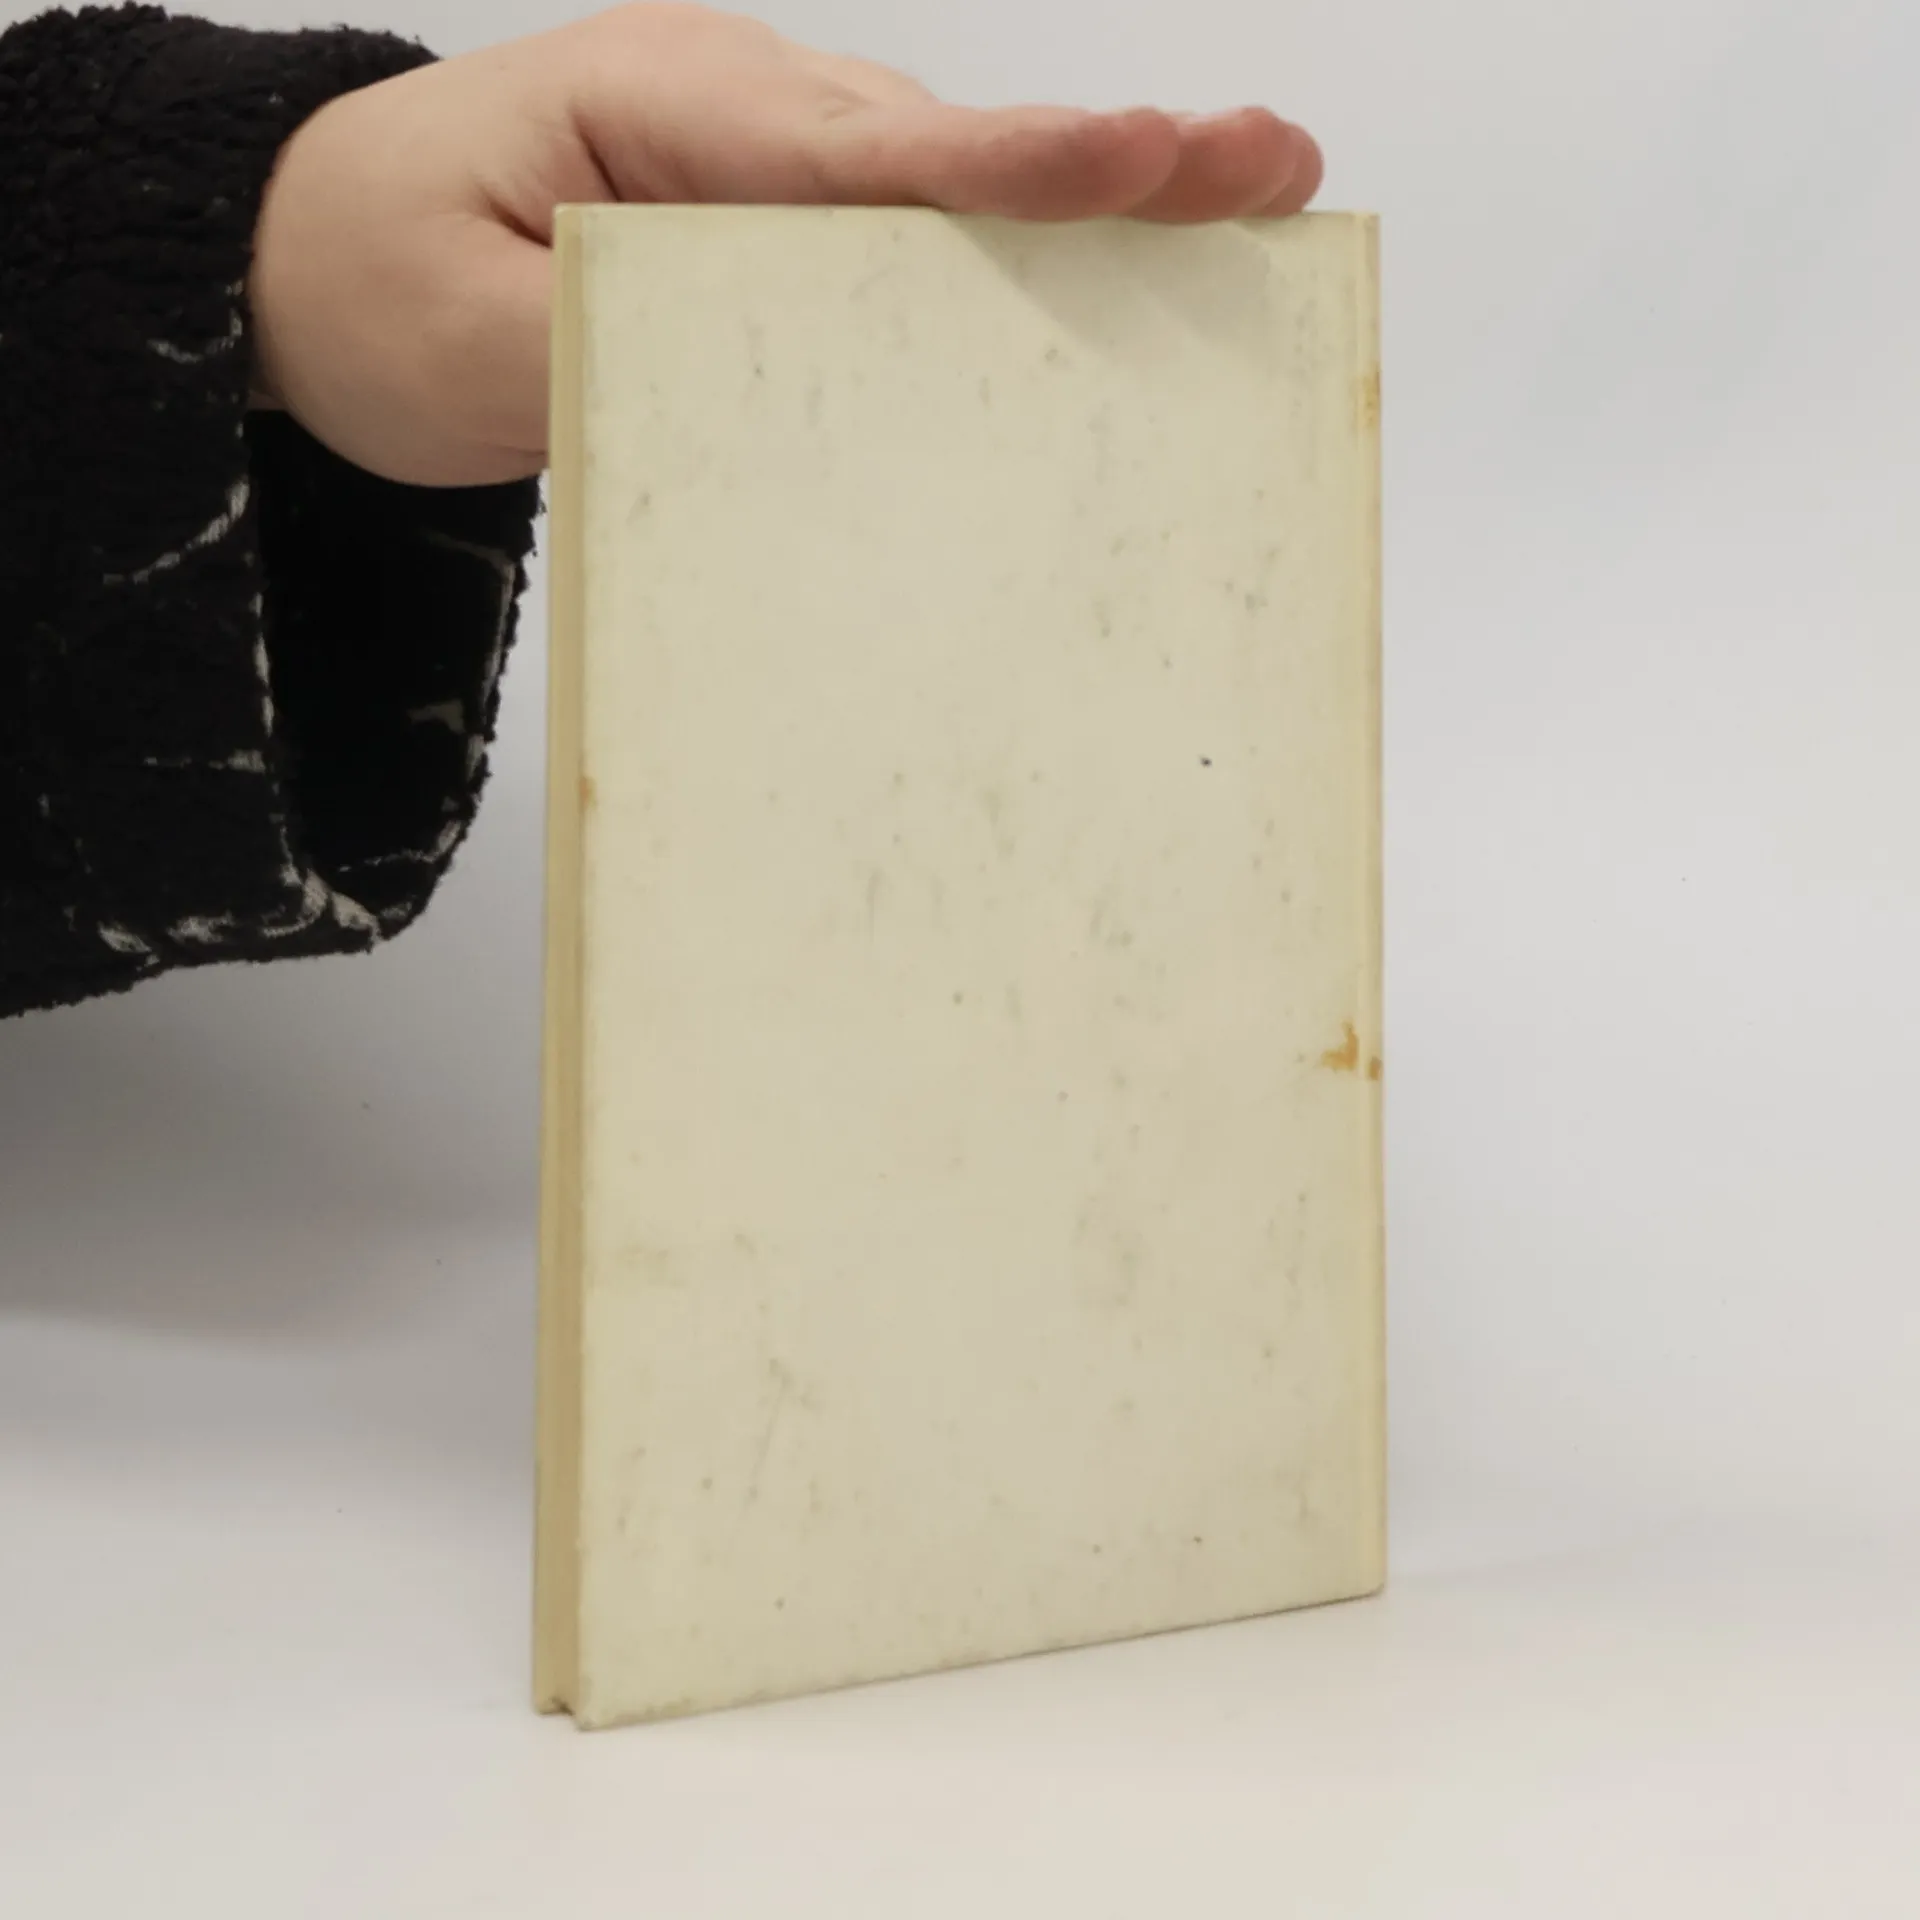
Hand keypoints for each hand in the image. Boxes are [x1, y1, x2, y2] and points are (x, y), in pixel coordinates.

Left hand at [249, 2, 1325, 488]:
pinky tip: (1112, 290)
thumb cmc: (369, 282)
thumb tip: (791, 412)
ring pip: (947, 196)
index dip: (1019, 166)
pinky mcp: (778, 234)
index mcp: (667, 110)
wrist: (303, 265)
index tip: (1149, 158)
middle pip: (949, 153)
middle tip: (1272, 169)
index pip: (869, 151)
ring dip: (1091, 215)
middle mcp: (744, 118)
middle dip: (1113, 163)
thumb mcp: (468, 345)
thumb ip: (624, 363)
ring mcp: (769, 170)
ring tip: (1249, 218)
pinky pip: (908, 248)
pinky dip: (1012, 269)